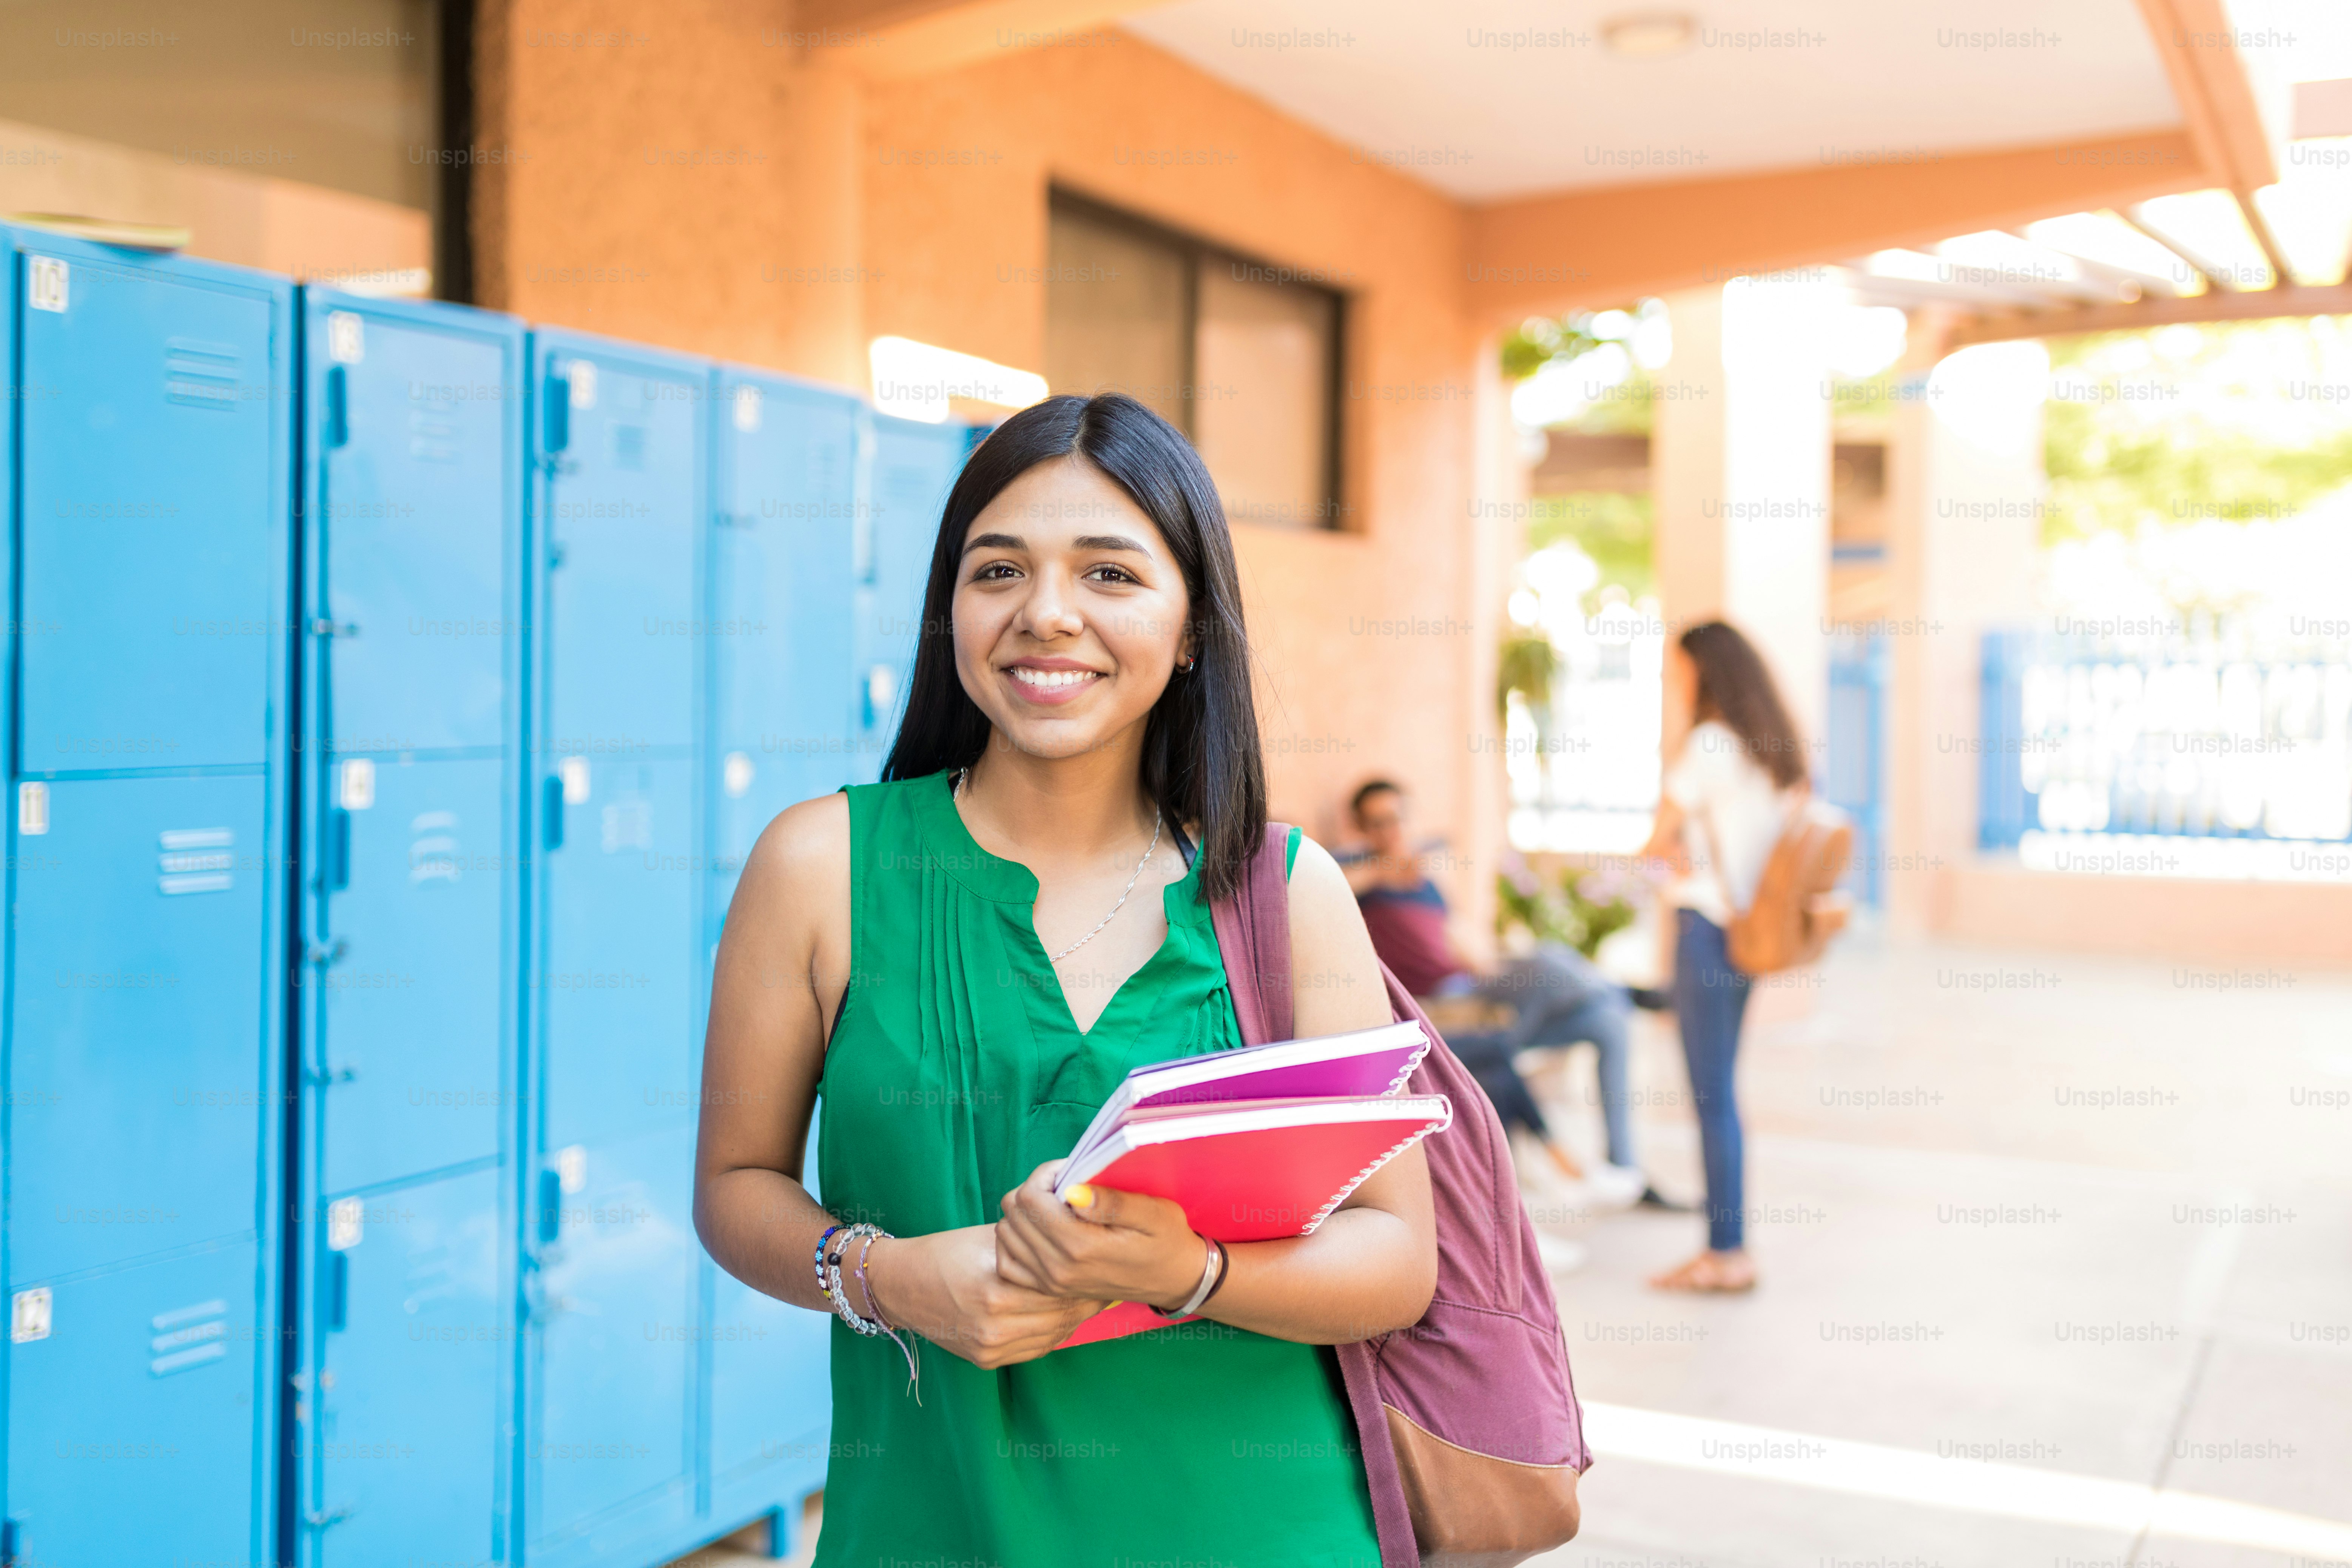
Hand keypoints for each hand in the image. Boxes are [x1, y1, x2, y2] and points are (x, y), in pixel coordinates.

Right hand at [862, 1224, 1105, 1369]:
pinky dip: (1052, 1331)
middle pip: (1062, 1314)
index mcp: (996, 1289)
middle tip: (1107, 1281)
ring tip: (1090, 1297)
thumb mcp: (994, 1239)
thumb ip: (1034, 1250)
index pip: (1060, 1288)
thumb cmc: (948, 1252)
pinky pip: (1036, 1347)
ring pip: (1054, 1334)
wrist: (901, 1285)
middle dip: (1086, 1297)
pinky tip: (1061, 1315)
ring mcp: (991, 1348)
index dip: (1086, 1277)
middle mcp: (994, 1325)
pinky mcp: (987, 1360)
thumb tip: (1077, 1248)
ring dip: (1074, 1315)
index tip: (1104, 1264)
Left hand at [995, 1161, 1206, 1308]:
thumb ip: (1111, 1202)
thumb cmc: (1166, 1240)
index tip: (1069, 1173)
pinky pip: (1008, 1262)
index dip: (1045, 1175)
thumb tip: (1072, 1190)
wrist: (1173, 1280)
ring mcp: (1051, 1282)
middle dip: (1033, 1190)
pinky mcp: (1048, 1289)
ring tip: (1054, 1207)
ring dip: (1024, 1213)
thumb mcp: (1152, 1214)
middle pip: (1013, 1212)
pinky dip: (1016, 1241)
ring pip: (1006, 1233)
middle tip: (1063, 1186)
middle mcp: (1058, 1269)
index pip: (1030, 1198)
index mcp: (1081, 1246)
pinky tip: (1040, 1230)